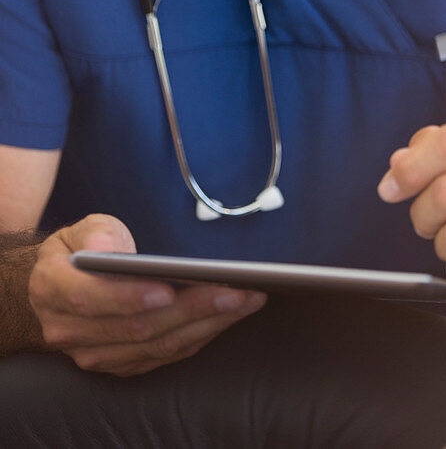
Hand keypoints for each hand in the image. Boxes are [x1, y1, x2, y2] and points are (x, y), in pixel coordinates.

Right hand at [28, 214, 265, 375]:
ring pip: (155, 346)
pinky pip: (164, 355)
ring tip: (245, 300)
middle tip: (235, 291)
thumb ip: (96, 233)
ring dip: (206, 324)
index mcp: (52, 289)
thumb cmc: (79, 250)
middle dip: (190, 309)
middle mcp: (69, 331)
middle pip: (135, 327)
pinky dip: (200, 336)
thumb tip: (108, 250)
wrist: (62, 287)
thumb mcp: (80, 228)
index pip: (89, 299)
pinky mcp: (121, 364)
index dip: (129, 298)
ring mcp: (94, 353)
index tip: (167, 289)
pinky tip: (228, 316)